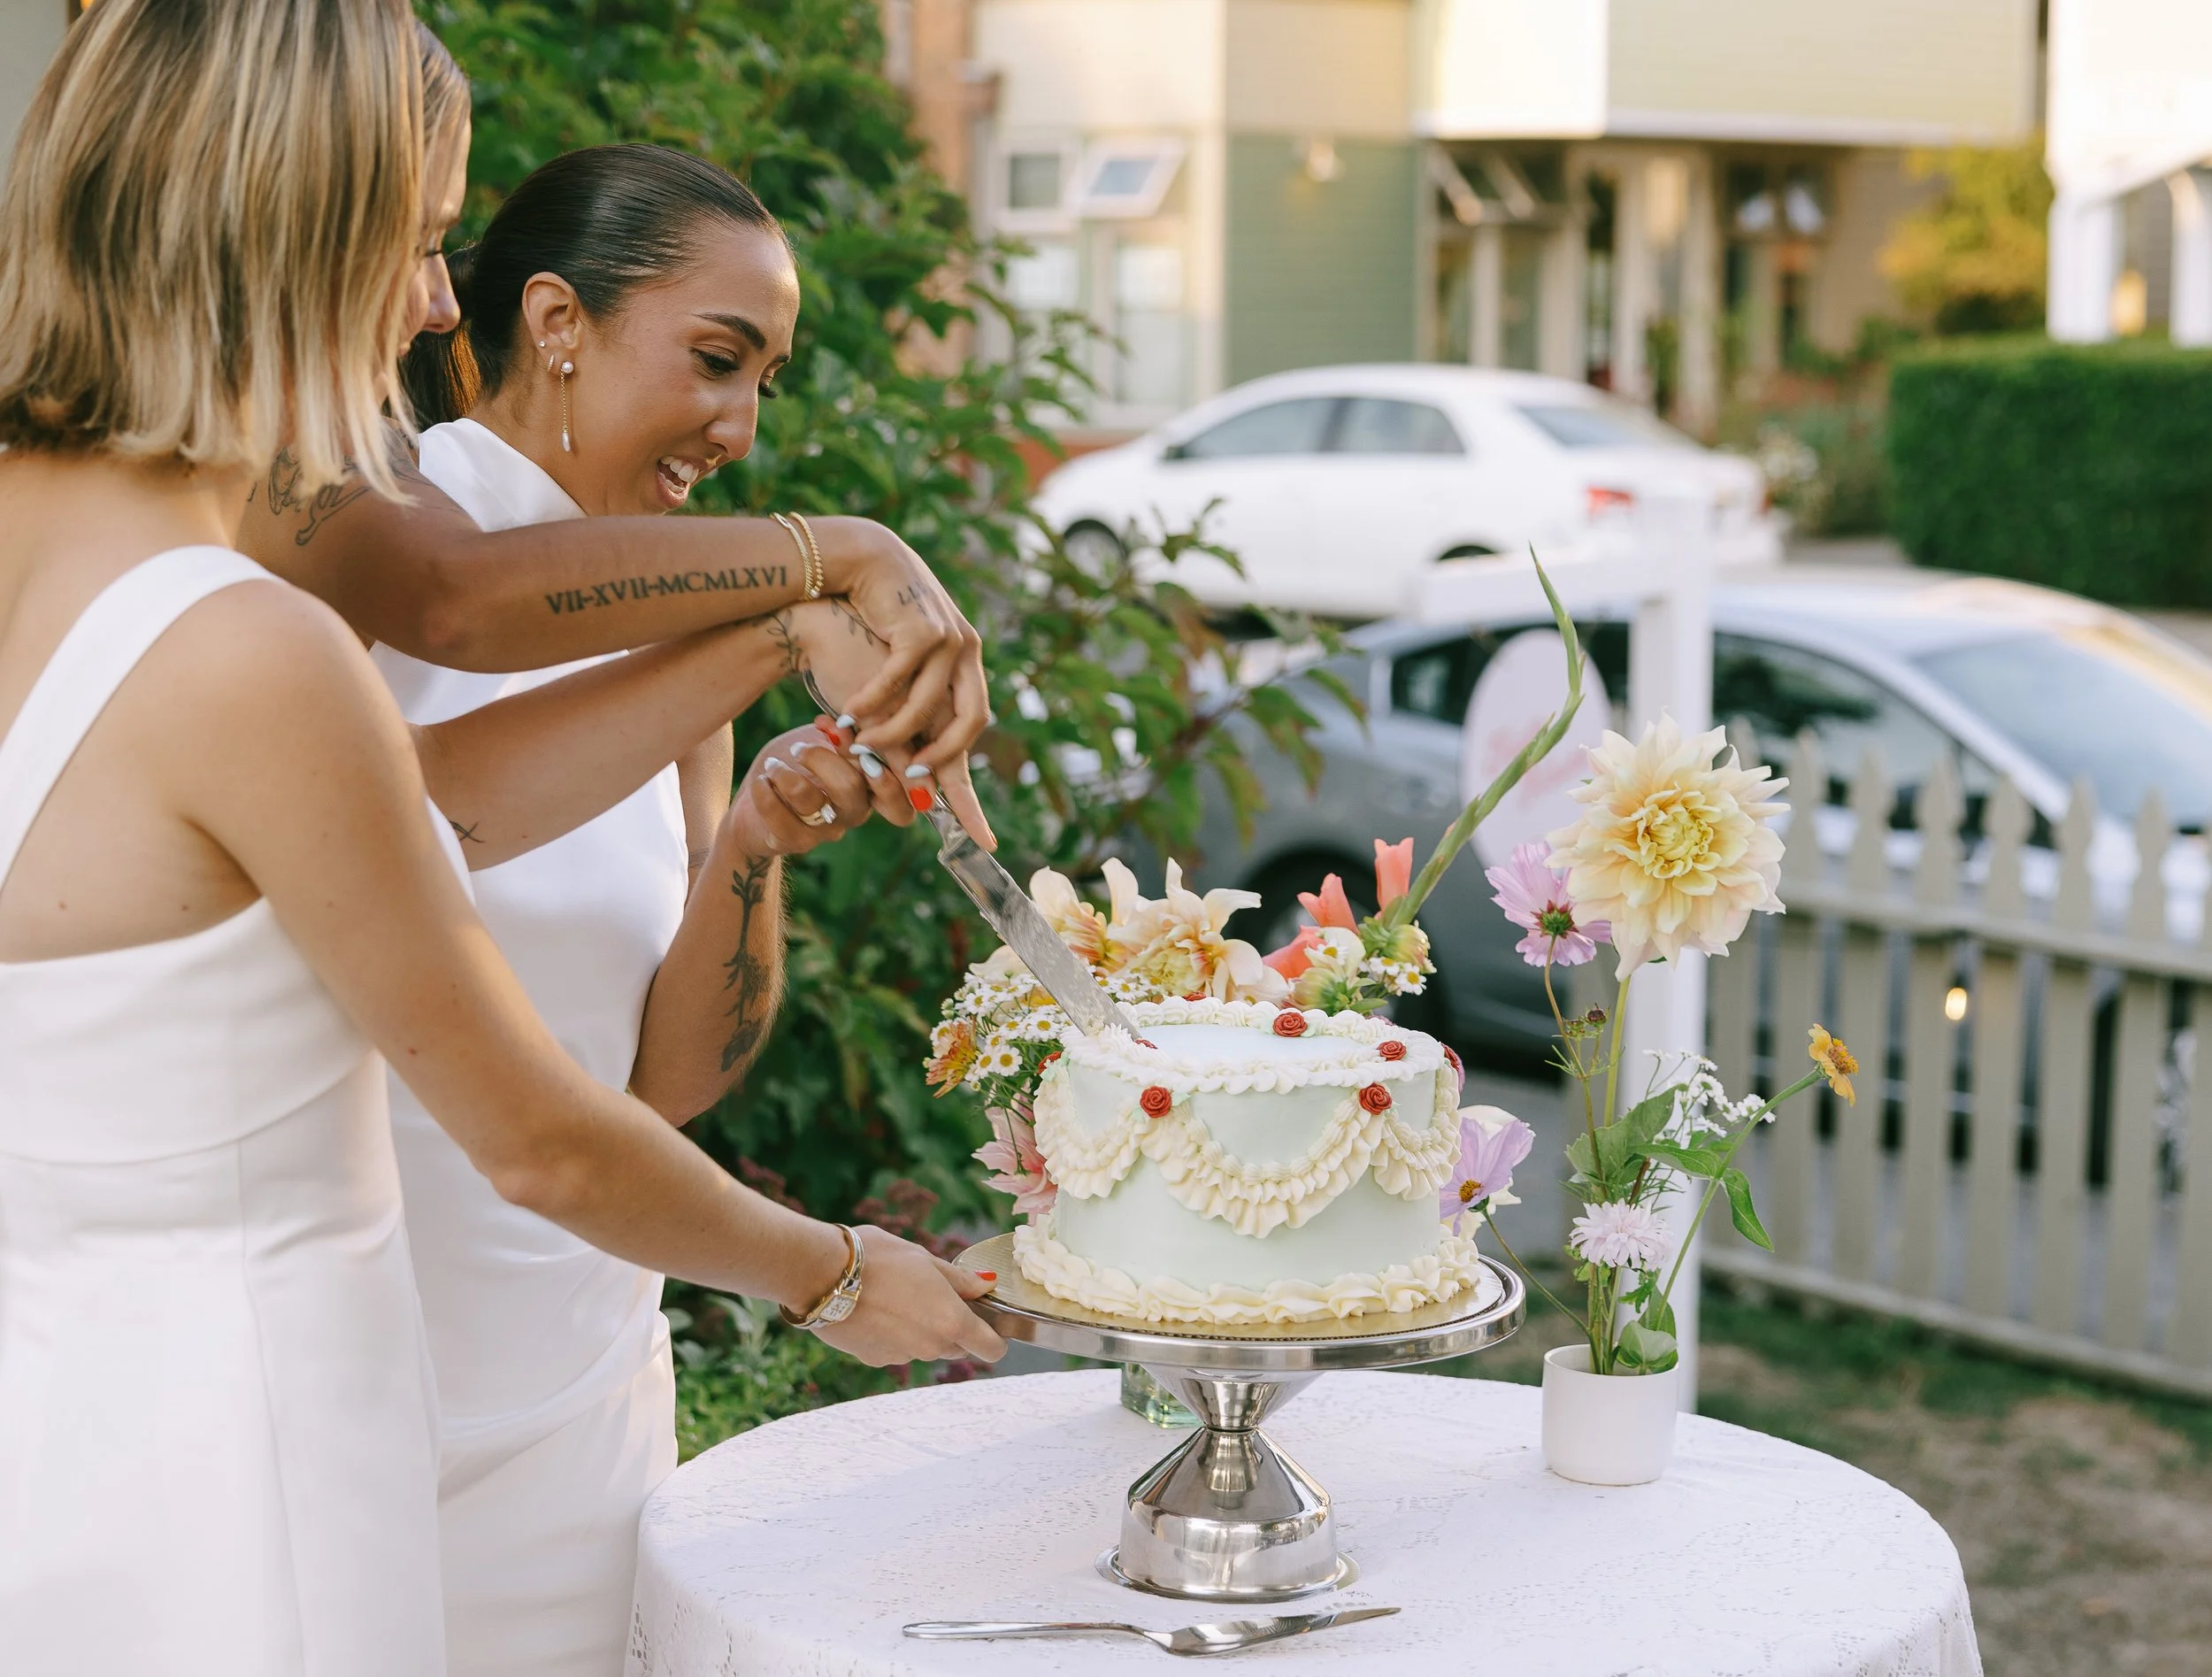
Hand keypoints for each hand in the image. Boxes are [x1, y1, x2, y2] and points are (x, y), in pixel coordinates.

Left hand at [725, 724, 907, 860]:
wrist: (760, 798)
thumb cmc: (798, 763)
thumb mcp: (820, 741)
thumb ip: (838, 735)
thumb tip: (844, 724)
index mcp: (871, 785)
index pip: (898, 797)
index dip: (887, 780)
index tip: (860, 749)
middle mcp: (856, 811)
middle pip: (851, 788)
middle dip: (819, 758)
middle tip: (798, 749)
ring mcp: (827, 830)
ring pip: (808, 798)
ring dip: (783, 773)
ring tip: (772, 766)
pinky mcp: (796, 841)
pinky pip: (778, 815)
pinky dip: (764, 791)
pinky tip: (762, 781)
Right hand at [784, 597, 995, 849]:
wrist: (855, 564)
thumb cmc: (869, 627)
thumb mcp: (895, 680)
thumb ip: (908, 721)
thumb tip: (910, 779)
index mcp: (966, 667)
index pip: (974, 732)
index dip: (974, 789)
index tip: (982, 838)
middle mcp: (967, 652)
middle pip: (969, 722)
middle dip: (941, 758)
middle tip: (912, 781)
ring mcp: (949, 636)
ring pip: (928, 703)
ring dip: (893, 731)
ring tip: (862, 744)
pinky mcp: (922, 624)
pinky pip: (899, 677)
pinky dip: (873, 700)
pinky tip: (849, 711)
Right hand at [810, 1225, 1006, 1366]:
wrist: (821, 1274)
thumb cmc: (878, 1258)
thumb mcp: (925, 1259)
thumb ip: (960, 1280)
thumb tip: (987, 1286)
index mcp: (951, 1321)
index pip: (991, 1349)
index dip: (994, 1337)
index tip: (986, 1321)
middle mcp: (929, 1347)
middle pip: (956, 1347)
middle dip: (953, 1328)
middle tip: (933, 1295)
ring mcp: (901, 1356)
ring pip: (924, 1348)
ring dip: (920, 1330)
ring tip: (897, 1296)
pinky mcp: (873, 1359)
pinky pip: (895, 1350)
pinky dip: (892, 1335)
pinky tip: (875, 1308)